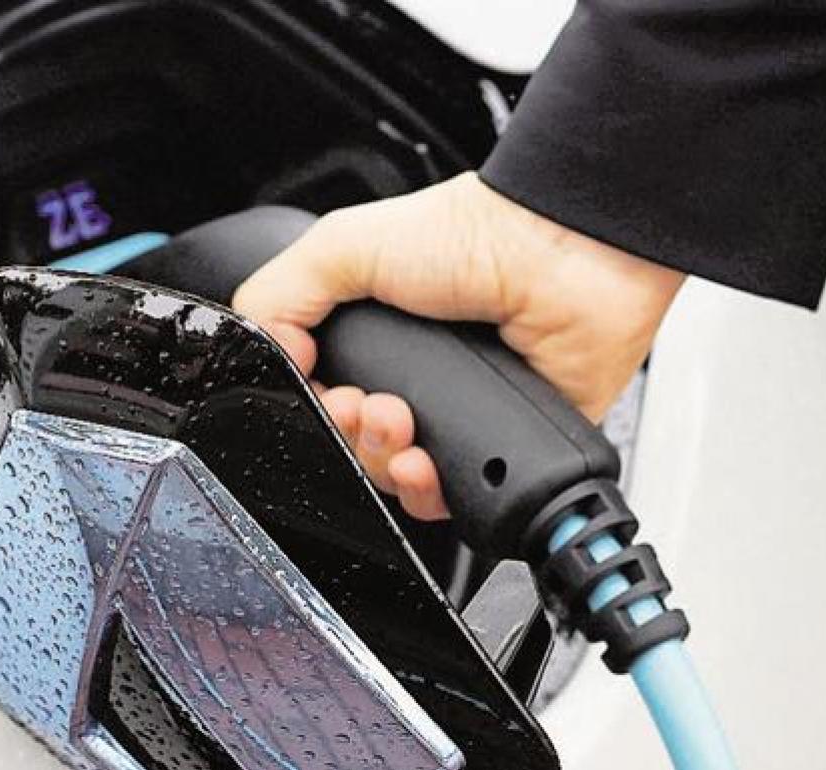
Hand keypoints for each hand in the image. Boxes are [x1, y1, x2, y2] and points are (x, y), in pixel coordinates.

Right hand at [233, 172, 683, 520]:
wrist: (559, 256)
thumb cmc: (470, 236)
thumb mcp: (343, 245)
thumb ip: (280, 295)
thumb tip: (266, 354)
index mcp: (376, 338)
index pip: (323, 400)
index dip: (316, 410)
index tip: (325, 394)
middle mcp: (416, 380)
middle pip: (356, 448)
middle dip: (352, 438)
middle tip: (371, 408)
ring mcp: (460, 416)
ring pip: (398, 482)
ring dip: (386, 468)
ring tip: (400, 427)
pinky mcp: (503, 449)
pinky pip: (456, 502)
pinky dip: (432, 496)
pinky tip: (426, 467)